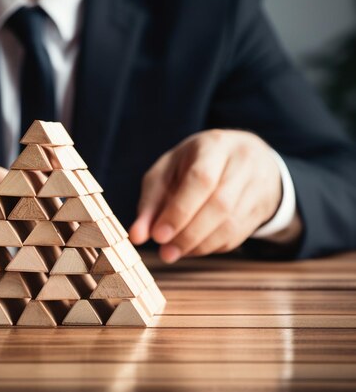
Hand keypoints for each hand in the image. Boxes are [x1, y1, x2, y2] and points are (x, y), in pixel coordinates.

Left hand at [129, 129, 296, 262]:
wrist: (245, 156)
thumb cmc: (196, 163)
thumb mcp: (168, 171)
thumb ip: (150, 202)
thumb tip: (137, 236)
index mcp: (215, 145)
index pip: (201, 179)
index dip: (179, 211)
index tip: (158, 235)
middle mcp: (243, 163)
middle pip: (219, 204)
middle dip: (188, 233)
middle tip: (165, 252)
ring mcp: (258, 186)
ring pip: (231, 224)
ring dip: (198, 245)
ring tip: (173, 253)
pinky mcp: (262, 208)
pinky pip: (238, 235)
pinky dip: (211, 246)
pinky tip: (192, 248)